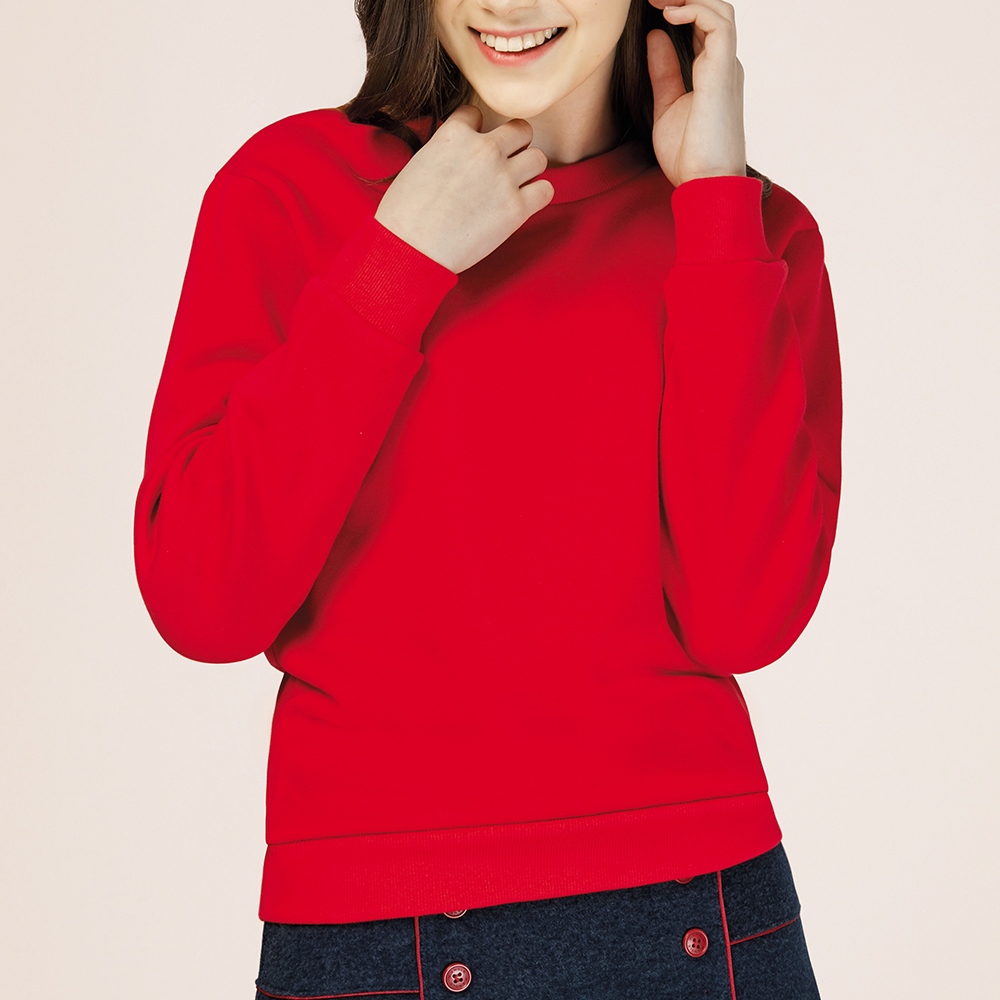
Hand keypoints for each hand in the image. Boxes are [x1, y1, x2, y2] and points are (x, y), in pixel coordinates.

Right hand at [373, 105, 554, 273]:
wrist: (410, 249)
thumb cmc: (404, 215)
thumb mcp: (418, 164)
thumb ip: (444, 152)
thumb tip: (456, 157)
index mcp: (455, 135)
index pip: (477, 114)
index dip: (476, 132)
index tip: (471, 151)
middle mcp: (484, 150)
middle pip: (520, 129)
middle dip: (514, 144)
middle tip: (504, 164)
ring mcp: (503, 179)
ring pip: (538, 158)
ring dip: (529, 170)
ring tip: (515, 185)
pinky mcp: (516, 209)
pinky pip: (546, 190)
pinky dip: (538, 196)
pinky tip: (523, 204)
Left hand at [645, 0, 747, 186]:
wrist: (705, 184)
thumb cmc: (689, 156)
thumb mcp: (667, 106)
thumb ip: (662, 71)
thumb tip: (655, 36)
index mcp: (713, 73)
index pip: (704, 25)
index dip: (682, 8)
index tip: (652, 6)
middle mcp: (724, 65)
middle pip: (715, 11)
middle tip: (653, 0)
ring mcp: (726, 67)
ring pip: (721, 10)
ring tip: (659, 1)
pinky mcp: (723, 73)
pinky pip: (718, 24)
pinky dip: (694, 10)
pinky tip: (668, 15)